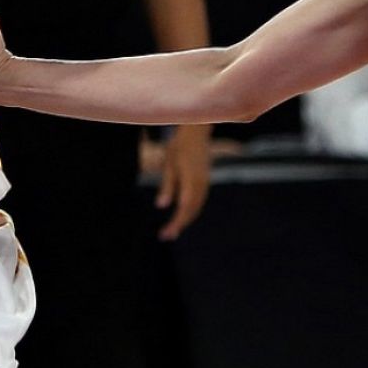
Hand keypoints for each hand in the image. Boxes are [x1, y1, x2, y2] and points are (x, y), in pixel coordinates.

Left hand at [155, 125, 212, 240]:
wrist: (197, 132)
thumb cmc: (179, 145)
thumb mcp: (169, 163)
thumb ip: (167, 186)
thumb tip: (161, 206)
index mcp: (190, 179)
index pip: (184, 207)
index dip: (176, 222)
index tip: (166, 232)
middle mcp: (201, 183)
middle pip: (192, 210)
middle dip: (179, 225)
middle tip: (165, 236)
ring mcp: (205, 182)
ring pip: (197, 207)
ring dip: (185, 220)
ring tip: (171, 230)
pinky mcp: (205, 181)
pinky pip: (199, 201)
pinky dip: (191, 211)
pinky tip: (182, 216)